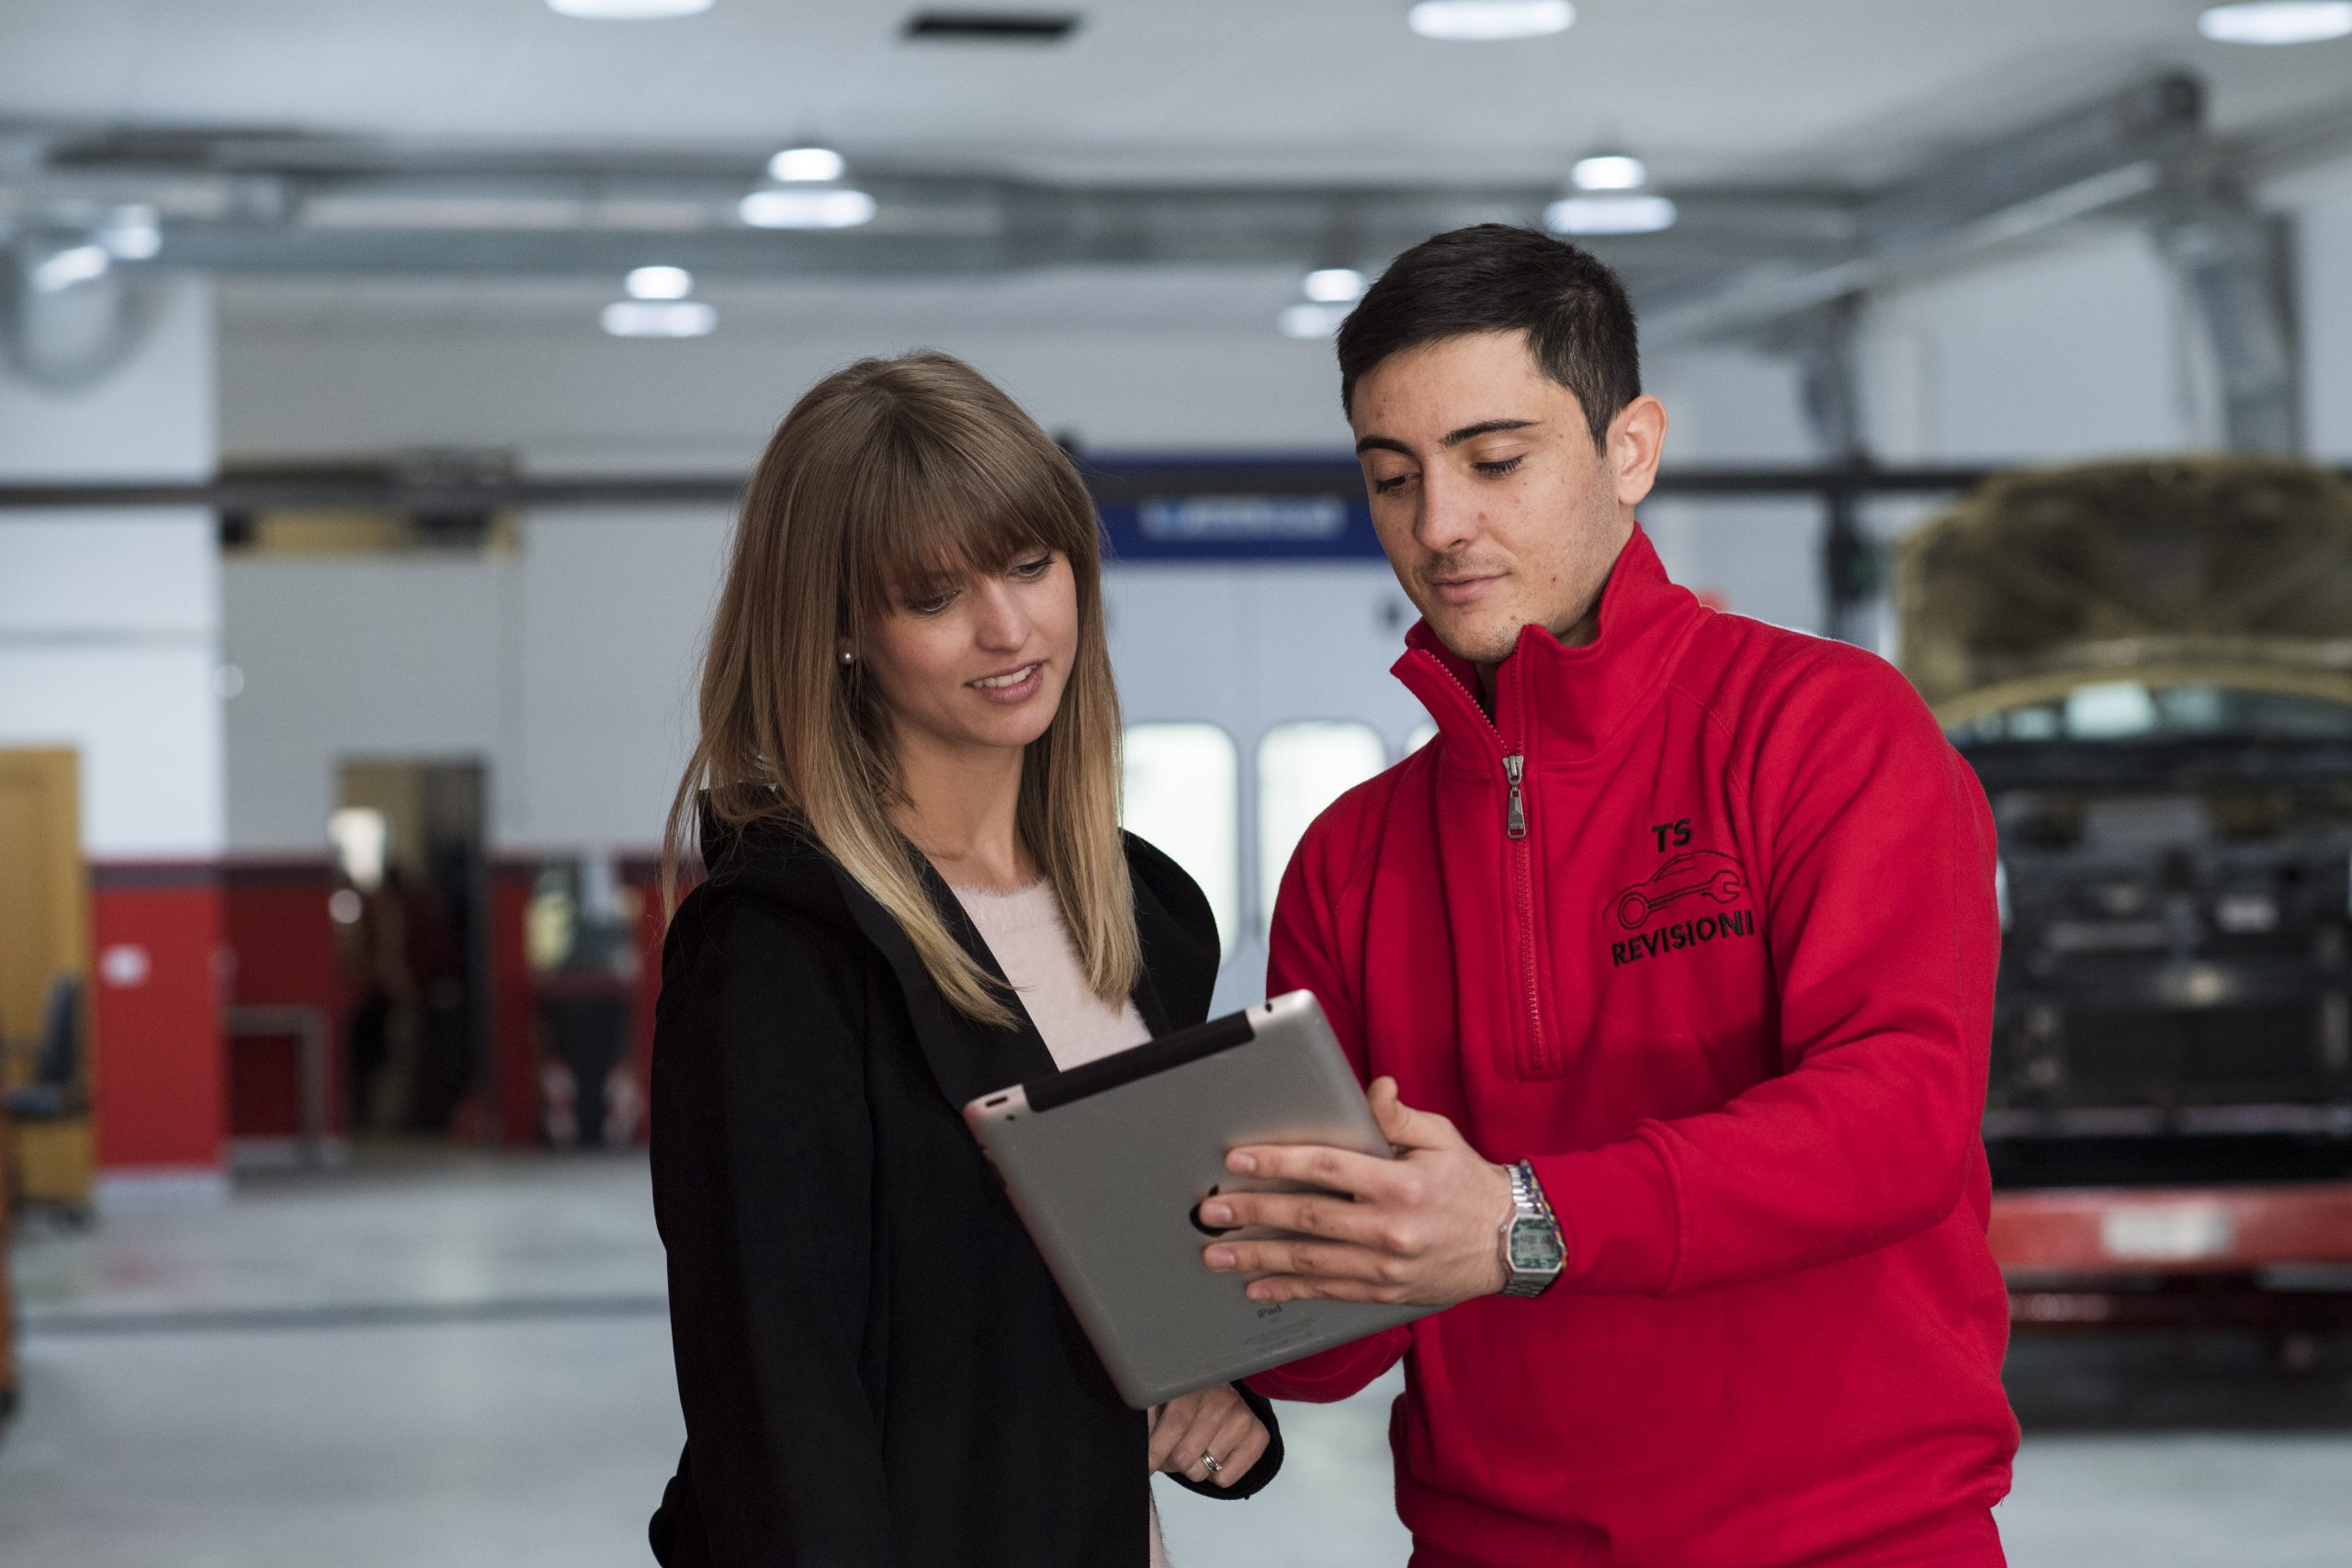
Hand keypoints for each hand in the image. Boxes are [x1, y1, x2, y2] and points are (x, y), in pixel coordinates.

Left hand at [1147, 1385, 1268, 1486]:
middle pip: (1186, 1455)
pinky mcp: (1259, 1435)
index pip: (1175, 1424)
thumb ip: (1148, 1419)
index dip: (1156, 1450)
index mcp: (1194, 1385)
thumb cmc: (1184, 1402)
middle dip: (1171, 1462)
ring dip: (1193, 1468)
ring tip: (1195, 1449)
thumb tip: (1135, 1450)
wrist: (1221, 1392)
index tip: (1145, 1468)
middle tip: (1171, 1451)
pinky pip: (1226, 1479)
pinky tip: (1214, 1453)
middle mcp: (1222, 1398)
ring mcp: (1242, 1416)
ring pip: (1203, 1471)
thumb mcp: (1161, 1401)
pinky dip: (1215, 1475)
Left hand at [1198, 1077, 1514, 1307]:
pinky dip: (1290, 1290)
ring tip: (1217, 1254)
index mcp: (1399, 1183)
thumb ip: (1399, 1116)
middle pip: (1307, 1218)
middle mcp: (1389, 1228)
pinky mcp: (1384, 1291)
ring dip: (1258, 1259)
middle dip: (1253, 1214)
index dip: (1279, 1163)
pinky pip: (1328, 1291)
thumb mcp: (1441, 1137)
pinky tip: (1257, 1287)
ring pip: (1310, 1261)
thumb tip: (1373, 1090)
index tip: (1238, 1161)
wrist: (1511, 1243)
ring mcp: (1385, 1266)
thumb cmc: (1470, 1183)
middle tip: (1211, 1212)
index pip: (1327, 1168)